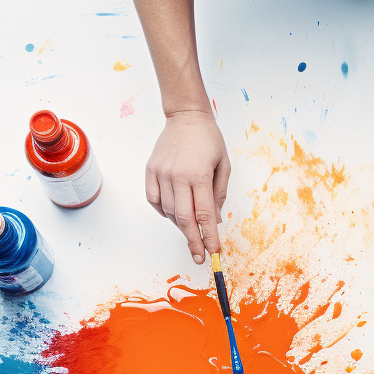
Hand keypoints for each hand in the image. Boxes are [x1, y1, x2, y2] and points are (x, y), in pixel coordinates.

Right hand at [144, 109, 230, 262]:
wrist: (186, 117)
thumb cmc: (208, 139)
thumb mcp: (223, 166)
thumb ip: (218, 195)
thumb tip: (214, 222)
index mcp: (199, 175)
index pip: (204, 215)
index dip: (208, 237)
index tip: (212, 252)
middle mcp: (178, 176)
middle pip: (184, 219)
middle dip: (192, 241)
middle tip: (199, 256)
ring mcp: (161, 174)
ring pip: (168, 212)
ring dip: (180, 224)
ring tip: (190, 227)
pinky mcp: (150, 171)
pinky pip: (154, 200)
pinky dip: (163, 211)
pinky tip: (173, 212)